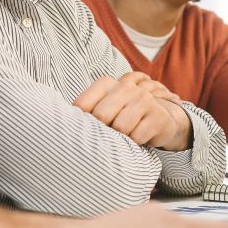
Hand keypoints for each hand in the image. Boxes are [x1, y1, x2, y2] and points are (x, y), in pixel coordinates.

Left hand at [74, 72, 191, 150]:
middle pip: (101, 116)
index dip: (82, 122)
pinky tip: (139, 138)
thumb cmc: (124, 116)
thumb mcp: (105, 108)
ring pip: (121, 127)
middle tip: (110, 134)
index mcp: (107, 83)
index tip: (86, 130)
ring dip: (122, 138)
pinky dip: (136, 143)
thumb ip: (86, 111)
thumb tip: (65, 125)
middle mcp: (126, 87)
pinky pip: (137, 137)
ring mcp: (144, 99)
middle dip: (104, 131)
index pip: (83, 104)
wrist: (162, 120)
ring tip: (126, 135)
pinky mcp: (157, 116)